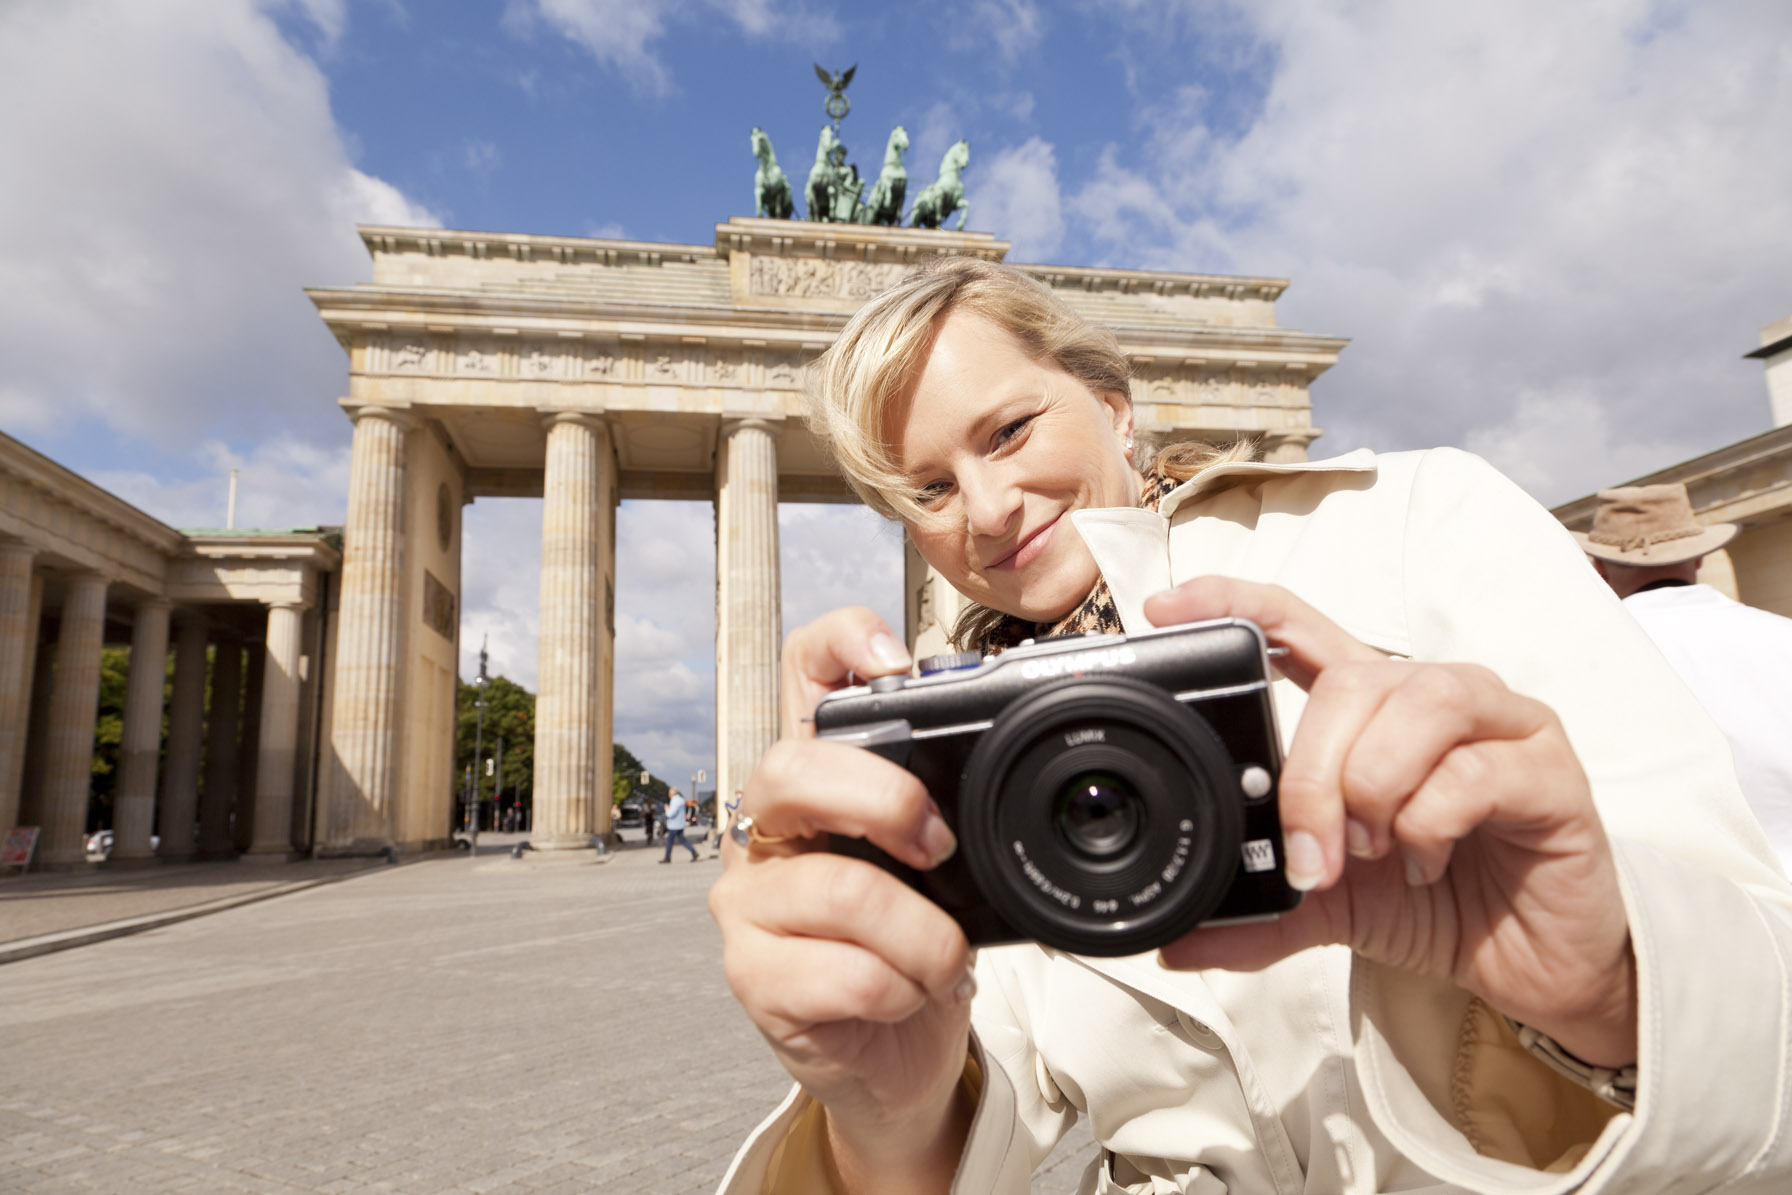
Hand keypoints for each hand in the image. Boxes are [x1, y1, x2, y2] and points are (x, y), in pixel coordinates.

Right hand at [708, 608, 975, 1192]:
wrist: (896, 1058)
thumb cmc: (916, 945)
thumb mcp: (943, 866)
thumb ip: (950, 808)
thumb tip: (1012, 760)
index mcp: (818, 778)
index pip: (802, 671)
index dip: (840, 642)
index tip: (897, 661)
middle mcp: (767, 826)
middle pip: (792, 767)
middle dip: (884, 801)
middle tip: (939, 848)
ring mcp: (747, 902)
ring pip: (836, 889)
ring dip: (922, 937)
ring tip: (942, 961)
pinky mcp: (753, 977)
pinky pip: (841, 974)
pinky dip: (899, 990)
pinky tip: (904, 995)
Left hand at [1146, 578, 1636, 1066]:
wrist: (1533, 969)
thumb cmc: (1437, 905)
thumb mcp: (1328, 904)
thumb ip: (1258, 910)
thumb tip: (1174, 946)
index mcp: (1375, 710)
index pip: (1300, 627)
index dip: (1237, 604)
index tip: (1168, 607)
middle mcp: (1438, 699)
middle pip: (1353, 680)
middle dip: (1314, 771)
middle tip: (1311, 854)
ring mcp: (1501, 725)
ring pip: (1418, 705)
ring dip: (1373, 787)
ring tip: (1373, 850)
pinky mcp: (1552, 771)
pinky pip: (1477, 769)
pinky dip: (1433, 823)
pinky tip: (1428, 863)